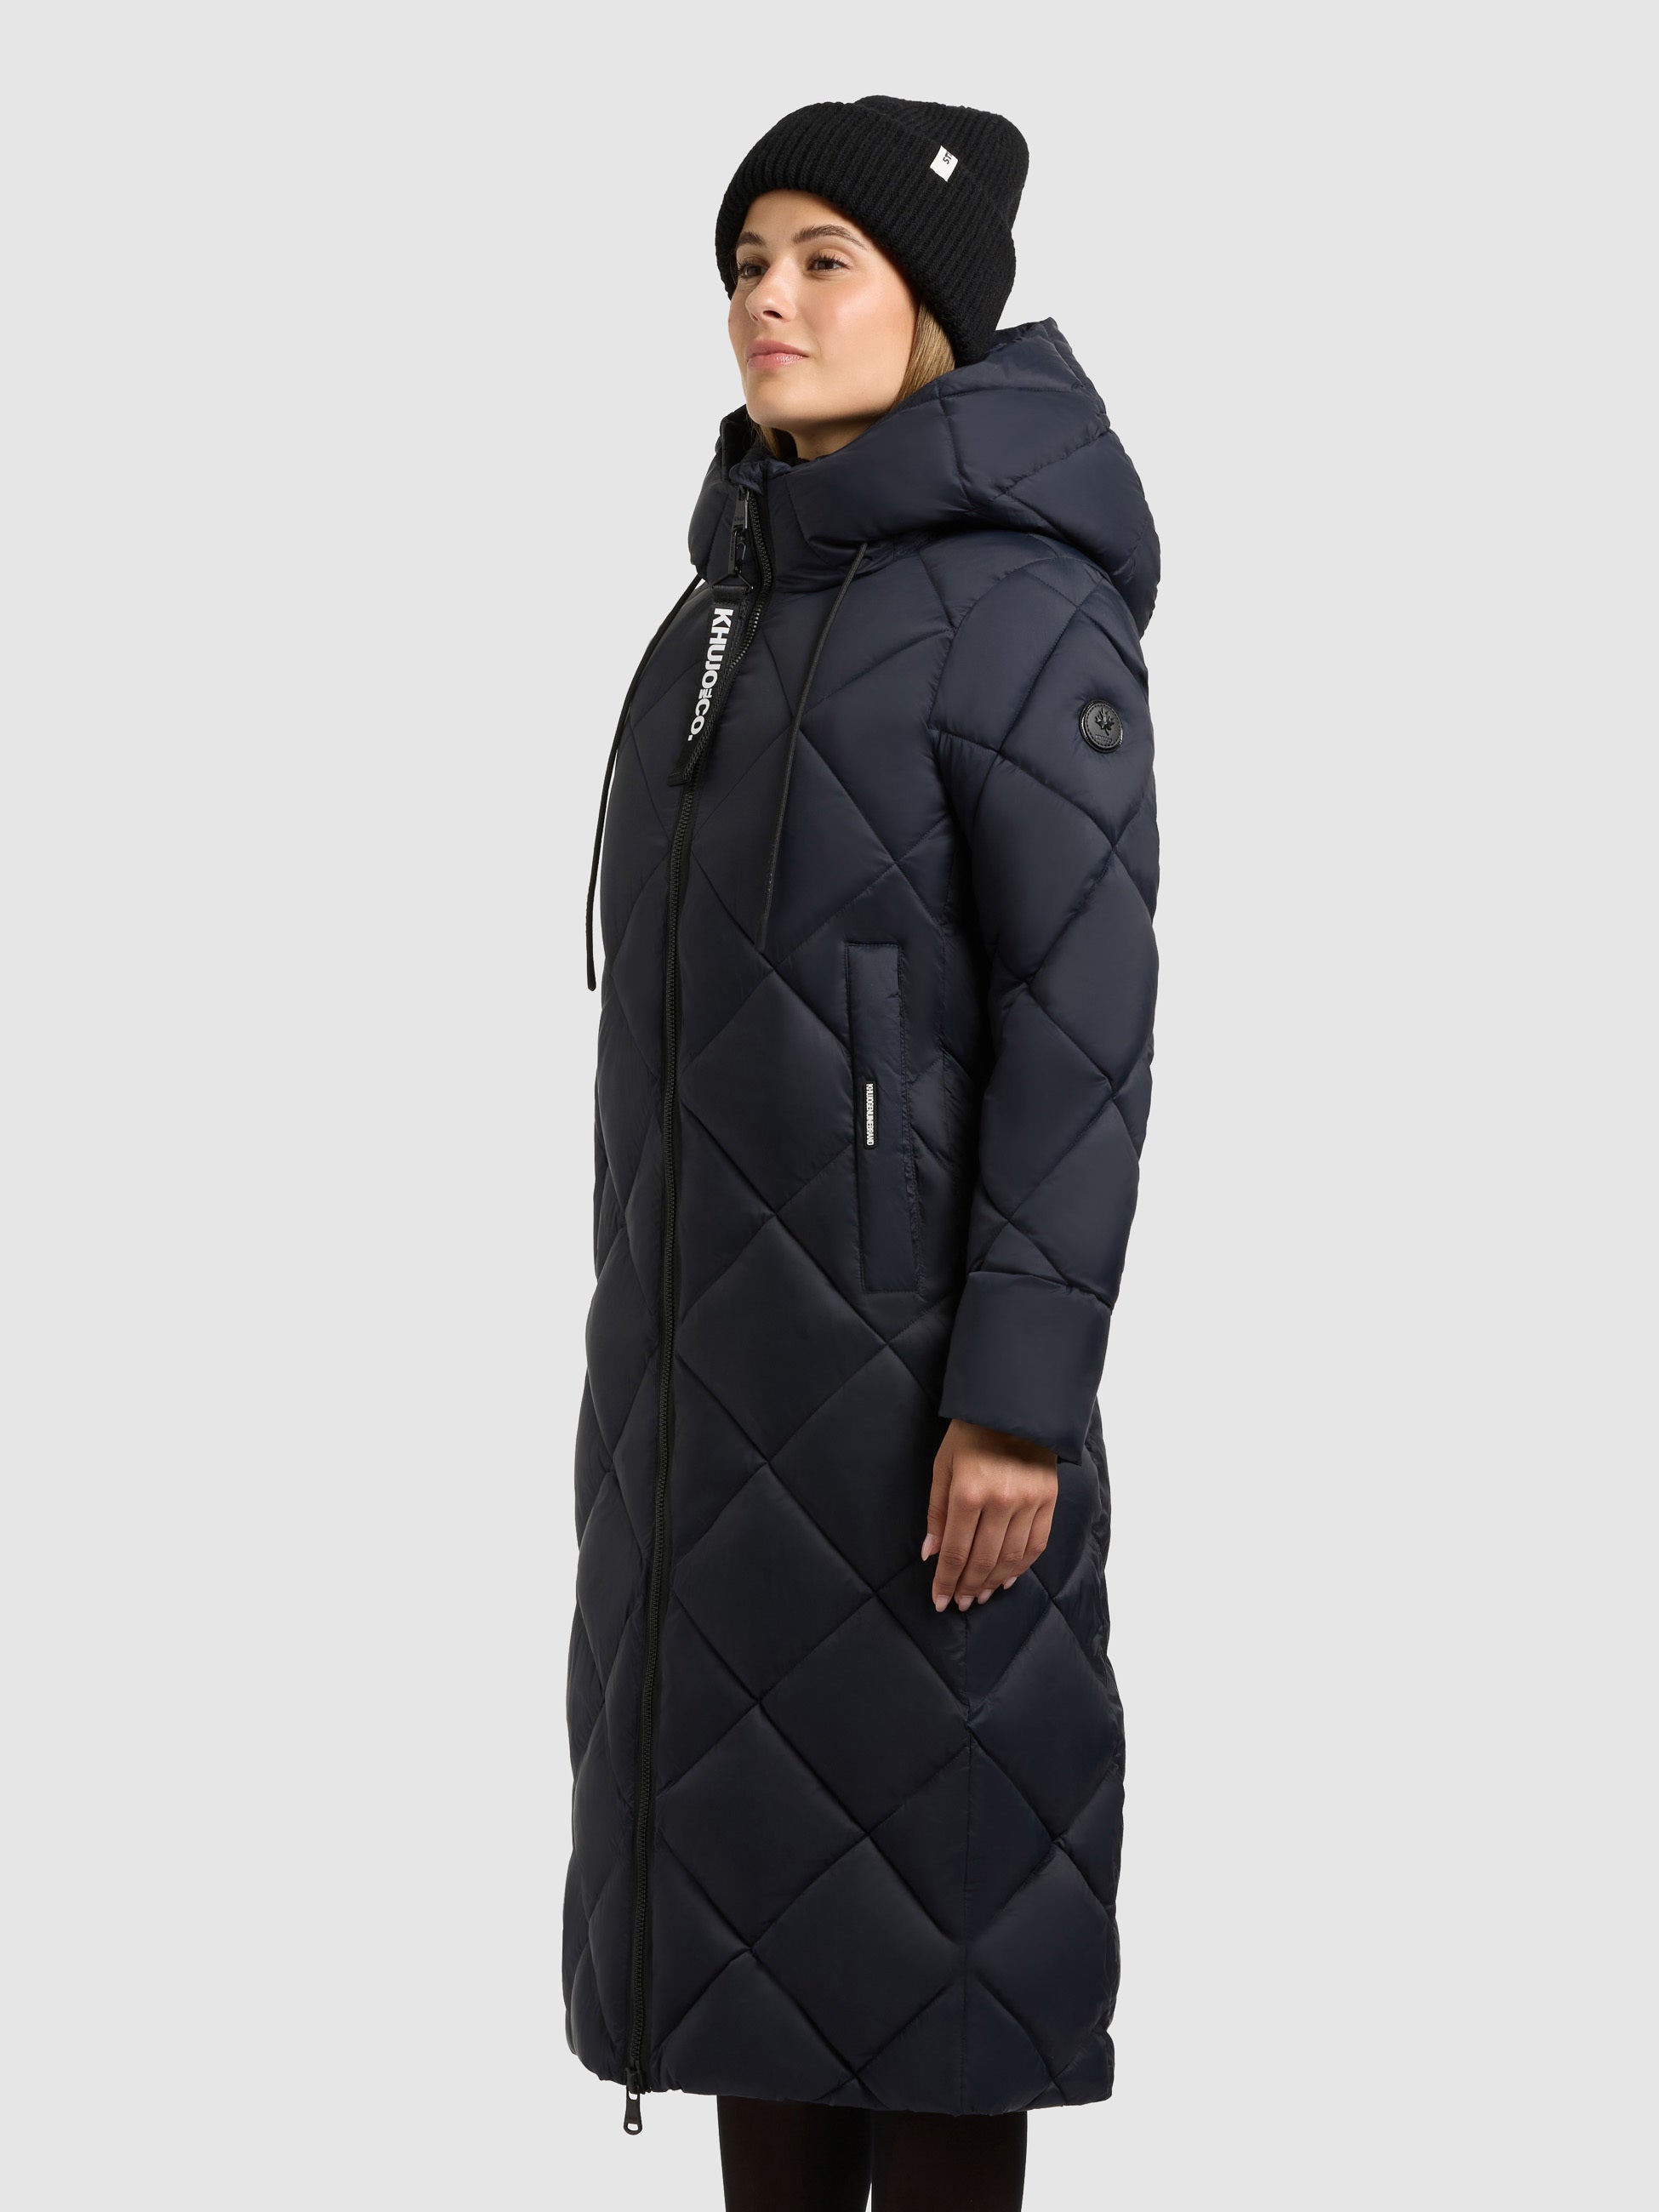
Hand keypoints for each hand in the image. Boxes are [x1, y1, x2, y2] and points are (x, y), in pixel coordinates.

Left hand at [922, 1418, 1057, 1612]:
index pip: (956, 1550)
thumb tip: (931, 1553)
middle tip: (959, 1603)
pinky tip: (1007, 1578)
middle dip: (968, 1586)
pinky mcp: (1049, 1500)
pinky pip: (1036, 1544)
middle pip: (983, 1559)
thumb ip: (937, 1513)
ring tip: (980, 1596)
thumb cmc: (971, 1434)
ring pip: (1011, 1558)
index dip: (946, 1580)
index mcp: (969, 1491)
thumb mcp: (943, 1467)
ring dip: (993, 1582)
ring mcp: (1029, 1502)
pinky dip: (1021, 1567)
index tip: (940, 1600)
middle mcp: (1001, 1501)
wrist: (1014, 1406)